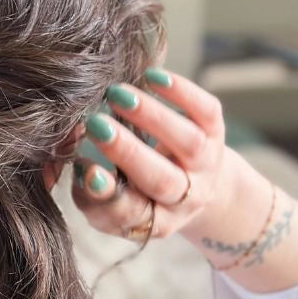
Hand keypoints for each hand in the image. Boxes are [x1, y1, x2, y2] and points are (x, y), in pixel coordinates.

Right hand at [51, 69, 233, 242]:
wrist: (199, 184)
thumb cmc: (138, 191)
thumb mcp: (112, 204)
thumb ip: (91, 195)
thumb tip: (82, 171)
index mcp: (154, 220)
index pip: (131, 213)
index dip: (109, 196)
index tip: (88, 172)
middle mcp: (185, 196)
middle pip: (162, 180)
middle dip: (128, 151)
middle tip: (96, 124)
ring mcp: (205, 163)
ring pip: (187, 142)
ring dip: (151, 116)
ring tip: (116, 95)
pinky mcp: (216, 131)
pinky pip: (206, 110)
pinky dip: (182, 93)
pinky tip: (151, 78)